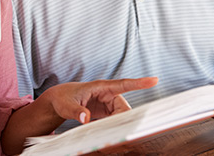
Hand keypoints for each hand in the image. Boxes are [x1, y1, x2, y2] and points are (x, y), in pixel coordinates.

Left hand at [43, 77, 157, 123]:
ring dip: (119, 124)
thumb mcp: (66, 105)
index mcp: (100, 87)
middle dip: (126, 119)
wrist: (59, 101)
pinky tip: (109, 133)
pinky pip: (116, 119)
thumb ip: (75, 111)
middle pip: (124, 107)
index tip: (154, 80)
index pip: (123, 84)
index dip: (139, 83)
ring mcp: (108, 103)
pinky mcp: (106, 111)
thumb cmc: (62, 98)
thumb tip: (85, 119)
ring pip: (122, 115)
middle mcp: (108, 94)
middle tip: (122, 132)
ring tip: (111, 134)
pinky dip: (115, 126)